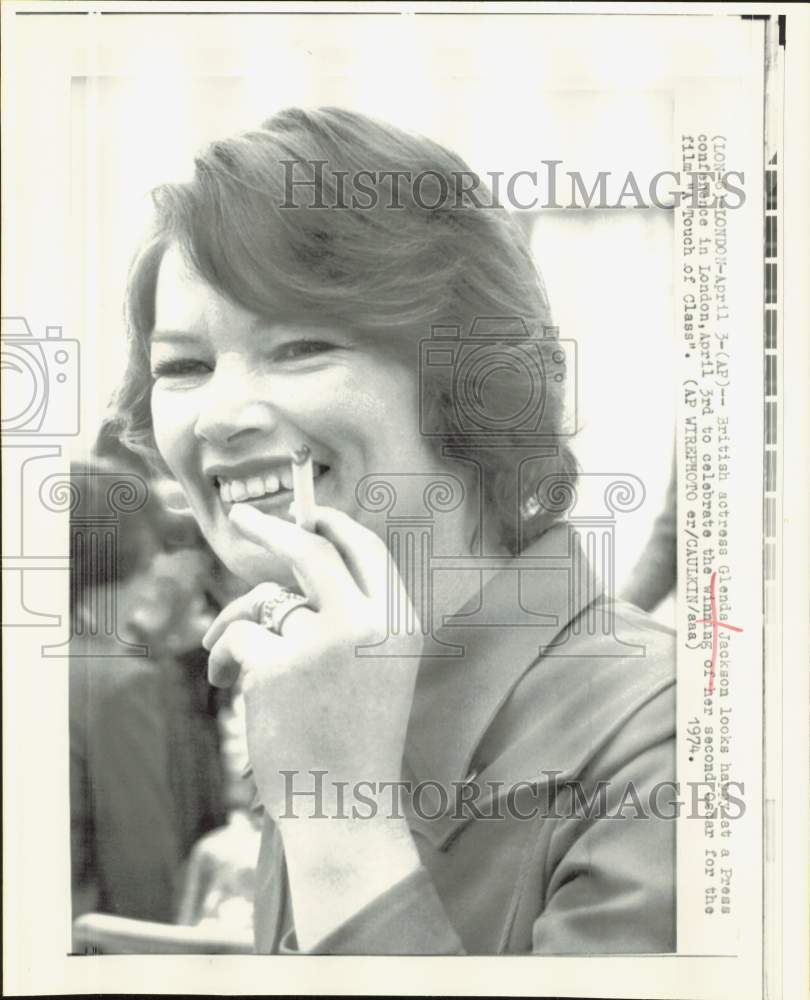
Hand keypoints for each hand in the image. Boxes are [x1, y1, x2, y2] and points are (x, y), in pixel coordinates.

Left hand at [202, 502, 421, 822]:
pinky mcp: (278, 666)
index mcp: (401, 622)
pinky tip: (229, 686)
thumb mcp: (376, 668)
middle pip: (313, 548)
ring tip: (232, 664)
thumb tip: (296, 565)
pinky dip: (222, 657)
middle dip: (271, 527)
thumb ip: (350, 616)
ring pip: (266, 603)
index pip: (368, 549)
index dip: (335, 526)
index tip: (308, 514)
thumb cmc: (355, 740)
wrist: (345, 808)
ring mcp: (323, 642)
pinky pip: (236, 636)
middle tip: (242, 516)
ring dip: (240, 625)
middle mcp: (368, 622)